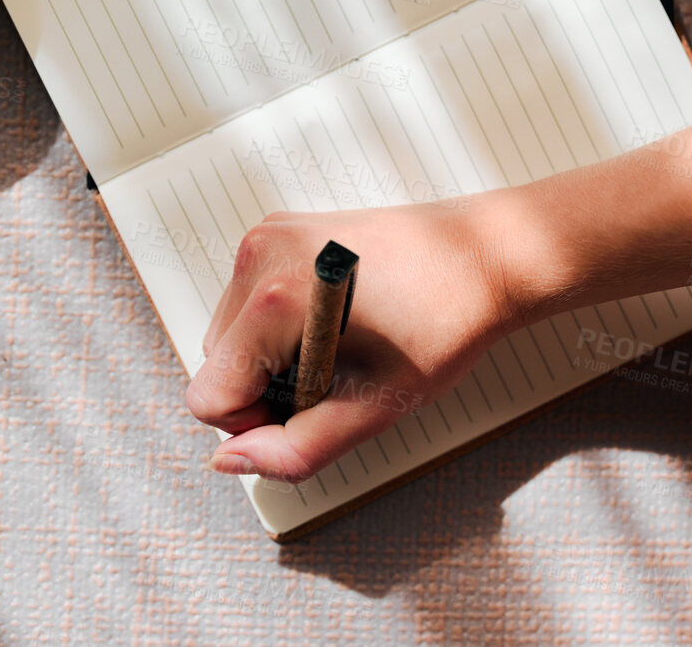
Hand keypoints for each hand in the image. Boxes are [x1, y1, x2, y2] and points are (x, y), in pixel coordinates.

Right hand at [185, 195, 520, 481]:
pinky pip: (247, 300)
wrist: (482, 255)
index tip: (312, 412)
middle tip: (335, 382)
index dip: (255, 426)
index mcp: (276, 297)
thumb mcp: (375, 406)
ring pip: (228, 334)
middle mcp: (261, 255)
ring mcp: (267, 235)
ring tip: (338, 350)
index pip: (209, 396)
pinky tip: (332, 323)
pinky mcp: (279, 229)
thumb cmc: (444, 323)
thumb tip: (230, 462)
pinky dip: (276, 326)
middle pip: (215, 365)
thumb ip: (296, 449)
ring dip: (270, 358)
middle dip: (264, 390)